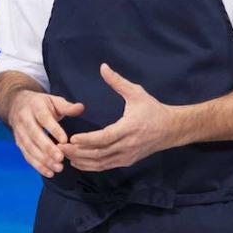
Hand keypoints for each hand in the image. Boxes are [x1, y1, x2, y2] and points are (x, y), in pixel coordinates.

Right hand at [6, 89, 83, 177]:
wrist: (17, 104)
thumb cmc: (41, 104)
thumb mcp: (53, 100)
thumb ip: (67, 106)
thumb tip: (81, 108)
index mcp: (35, 106)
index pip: (44, 118)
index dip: (54, 129)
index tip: (65, 140)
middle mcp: (24, 119)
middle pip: (34, 135)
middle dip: (47, 148)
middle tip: (61, 158)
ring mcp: (20, 132)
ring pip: (30, 148)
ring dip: (43, 160)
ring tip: (58, 168)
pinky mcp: (19, 143)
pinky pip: (27, 156)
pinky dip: (37, 166)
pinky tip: (50, 173)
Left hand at [60, 63, 178, 171]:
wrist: (171, 129)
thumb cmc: (152, 109)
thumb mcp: (136, 93)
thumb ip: (118, 81)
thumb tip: (103, 66)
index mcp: (128, 128)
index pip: (105, 138)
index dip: (87, 140)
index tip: (72, 138)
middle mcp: (127, 145)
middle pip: (99, 153)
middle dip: (78, 152)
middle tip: (60, 148)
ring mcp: (128, 156)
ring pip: (101, 163)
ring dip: (82, 160)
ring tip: (65, 155)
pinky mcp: (127, 161)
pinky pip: (106, 166)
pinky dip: (91, 166)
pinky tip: (78, 162)